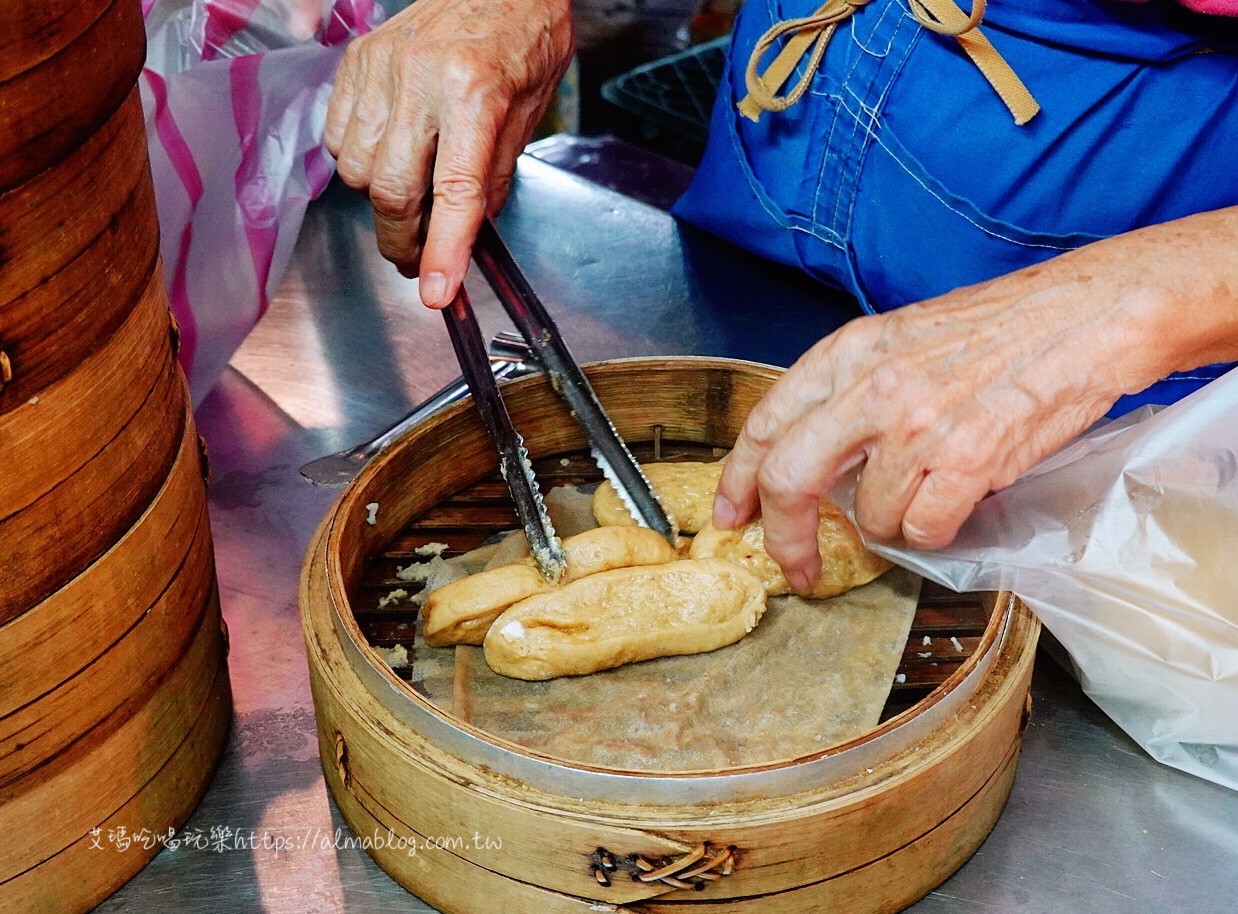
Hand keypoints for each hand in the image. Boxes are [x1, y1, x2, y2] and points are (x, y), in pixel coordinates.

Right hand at [325, 0, 572, 305]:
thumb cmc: (521, 37)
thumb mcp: (529, 112)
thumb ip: (492, 178)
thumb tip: (464, 235)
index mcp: (476, 91)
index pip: (455, 190)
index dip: (444, 249)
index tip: (437, 292)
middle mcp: (420, 77)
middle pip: (392, 190)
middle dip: (403, 242)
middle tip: (420, 261)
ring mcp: (380, 67)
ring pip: (358, 172)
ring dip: (382, 203)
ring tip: (412, 198)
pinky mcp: (355, 60)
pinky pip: (338, 139)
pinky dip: (359, 164)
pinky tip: (390, 156)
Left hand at [712, 209, 1237, 591]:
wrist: (1089, 314)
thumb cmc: (1003, 326)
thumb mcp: (902, 339)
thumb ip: (852, 390)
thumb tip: (819, 457)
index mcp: (848, 353)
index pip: (764, 424)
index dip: (737, 480)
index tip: (733, 516)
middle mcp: (870, 389)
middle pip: (789, 480)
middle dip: (783, 536)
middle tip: (794, 564)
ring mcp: (917, 426)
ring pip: (870, 517)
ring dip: (891, 526)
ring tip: (927, 496)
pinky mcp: (967, 460)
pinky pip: (924, 529)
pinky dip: (935, 531)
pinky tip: (957, 501)